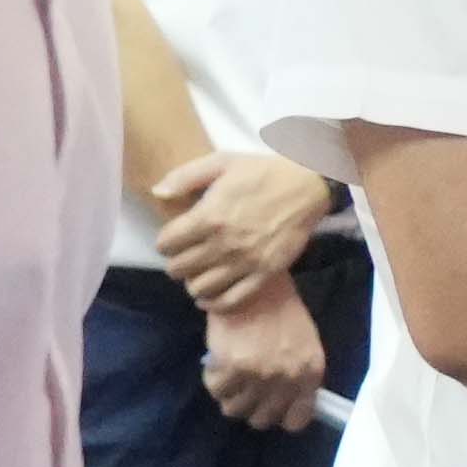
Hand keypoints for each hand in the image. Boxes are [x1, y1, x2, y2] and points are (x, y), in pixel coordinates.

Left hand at [155, 148, 329, 309]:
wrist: (308, 184)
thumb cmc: (263, 171)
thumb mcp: (222, 162)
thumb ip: (185, 176)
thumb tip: (157, 193)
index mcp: (209, 216)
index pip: (166, 244)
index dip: (165, 241)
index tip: (174, 238)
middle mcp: (224, 243)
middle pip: (178, 269)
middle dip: (177, 262)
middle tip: (186, 255)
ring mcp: (245, 262)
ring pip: (200, 289)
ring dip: (194, 282)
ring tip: (200, 272)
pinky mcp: (265, 274)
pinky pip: (231, 301)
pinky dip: (215, 304)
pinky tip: (210, 296)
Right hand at [197, 275, 331, 434]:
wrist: (256, 283)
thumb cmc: (281, 309)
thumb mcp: (303, 343)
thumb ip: (296, 374)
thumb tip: (281, 404)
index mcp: (311, 372)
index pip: (296, 420)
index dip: (279, 415)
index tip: (268, 406)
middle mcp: (288, 378)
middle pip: (262, 419)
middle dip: (250, 407)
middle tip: (243, 389)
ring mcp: (260, 374)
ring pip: (235, 409)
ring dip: (230, 395)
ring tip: (229, 375)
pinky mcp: (232, 366)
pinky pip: (216, 390)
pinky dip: (214, 378)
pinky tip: (218, 362)